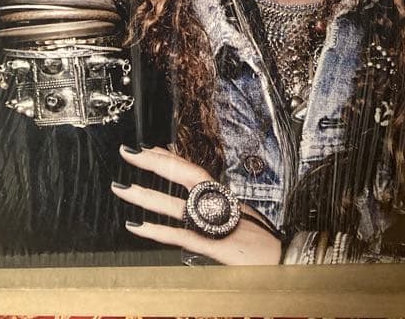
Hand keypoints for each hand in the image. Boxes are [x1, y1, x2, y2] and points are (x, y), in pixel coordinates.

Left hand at [112, 145, 282, 265]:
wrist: (283, 257)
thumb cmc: (260, 239)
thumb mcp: (237, 214)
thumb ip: (217, 203)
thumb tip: (197, 191)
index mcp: (221, 194)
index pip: (190, 168)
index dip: (168, 156)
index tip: (147, 147)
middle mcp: (216, 202)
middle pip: (182, 174)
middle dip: (153, 162)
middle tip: (127, 151)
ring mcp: (213, 222)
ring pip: (174, 204)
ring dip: (145, 195)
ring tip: (121, 188)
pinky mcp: (212, 244)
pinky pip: (179, 235)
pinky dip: (156, 230)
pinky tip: (136, 226)